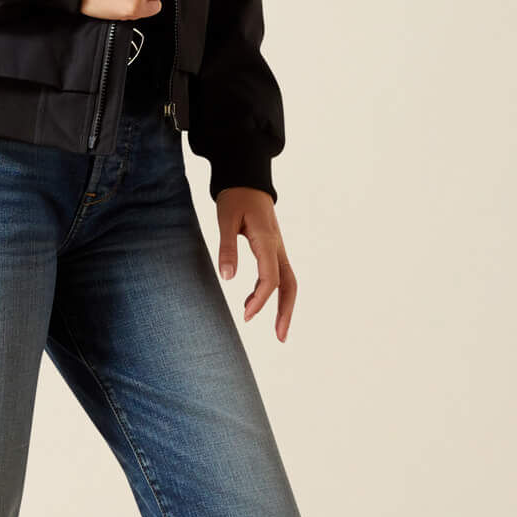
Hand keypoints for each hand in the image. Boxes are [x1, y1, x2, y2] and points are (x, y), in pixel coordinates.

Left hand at [216, 188, 295, 339]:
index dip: (261, 299)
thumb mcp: (225, 219)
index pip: (271, 278)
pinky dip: (273, 292)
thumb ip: (226, 247)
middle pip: (290, 284)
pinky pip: (279, 274)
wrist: (247, 180)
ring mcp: (278, 248)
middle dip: (286, 312)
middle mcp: (277, 247)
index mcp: (267, 241)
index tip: (245, 315)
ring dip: (284, 305)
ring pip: (289, 281)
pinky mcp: (273, 249)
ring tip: (276, 330)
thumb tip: (227, 278)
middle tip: (280, 337)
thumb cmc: (235, 198)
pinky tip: (256, 302)